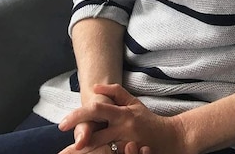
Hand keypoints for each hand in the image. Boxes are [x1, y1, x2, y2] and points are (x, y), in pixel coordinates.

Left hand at [72, 84, 189, 153]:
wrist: (171, 137)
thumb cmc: (148, 120)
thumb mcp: (133, 103)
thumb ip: (115, 93)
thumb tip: (95, 86)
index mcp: (122, 113)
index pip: (96, 110)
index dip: (78, 116)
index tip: (62, 124)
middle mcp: (123, 128)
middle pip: (95, 135)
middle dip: (78, 141)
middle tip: (63, 150)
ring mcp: (128, 144)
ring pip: (103, 150)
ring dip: (88, 152)